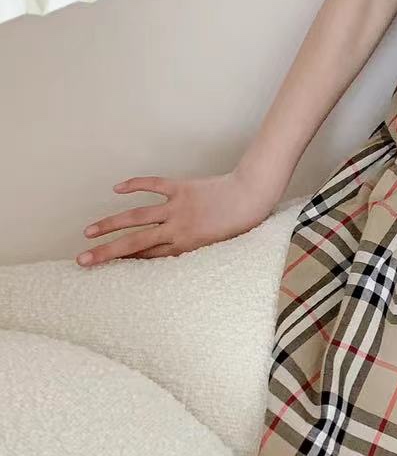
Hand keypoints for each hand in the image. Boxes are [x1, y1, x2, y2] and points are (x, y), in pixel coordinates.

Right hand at [76, 167, 280, 266]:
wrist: (254, 195)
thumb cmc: (240, 225)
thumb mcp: (217, 249)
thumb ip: (194, 254)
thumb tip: (174, 260)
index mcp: (185, 247)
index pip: (146, 258)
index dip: (123, 264)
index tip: (102, 271)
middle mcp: (176, 229)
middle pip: (134, 243)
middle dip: (107, 253)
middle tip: (83, 260)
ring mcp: (177, 207)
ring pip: (136, 217)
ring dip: (110, 224)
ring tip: (90, 231)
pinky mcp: (181, 188)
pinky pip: (154, 185)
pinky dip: (135, 184)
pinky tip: (117, 188)